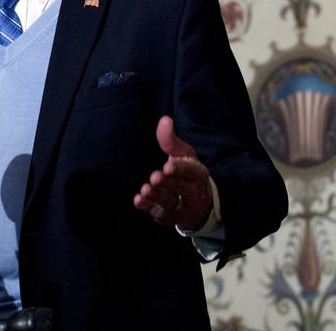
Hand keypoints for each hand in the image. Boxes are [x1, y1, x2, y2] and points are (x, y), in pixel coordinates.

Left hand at [133, 116, 212, 230]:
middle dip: (168, 184)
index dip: (180, 170)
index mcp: (197, 174)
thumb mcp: (182, 154)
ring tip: (145, 189)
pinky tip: (138, 200)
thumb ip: (170, 140)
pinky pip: (161, 215)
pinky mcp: (171, 217)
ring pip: (170, 204)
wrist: (199, 200)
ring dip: (157, 197)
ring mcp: (182, 207)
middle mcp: (192, 192)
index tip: (168, 165)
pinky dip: (149, 209)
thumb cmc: (187, 172)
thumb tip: (164, 120)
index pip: (191, 172)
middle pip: (181, 189)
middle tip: (155, 177)